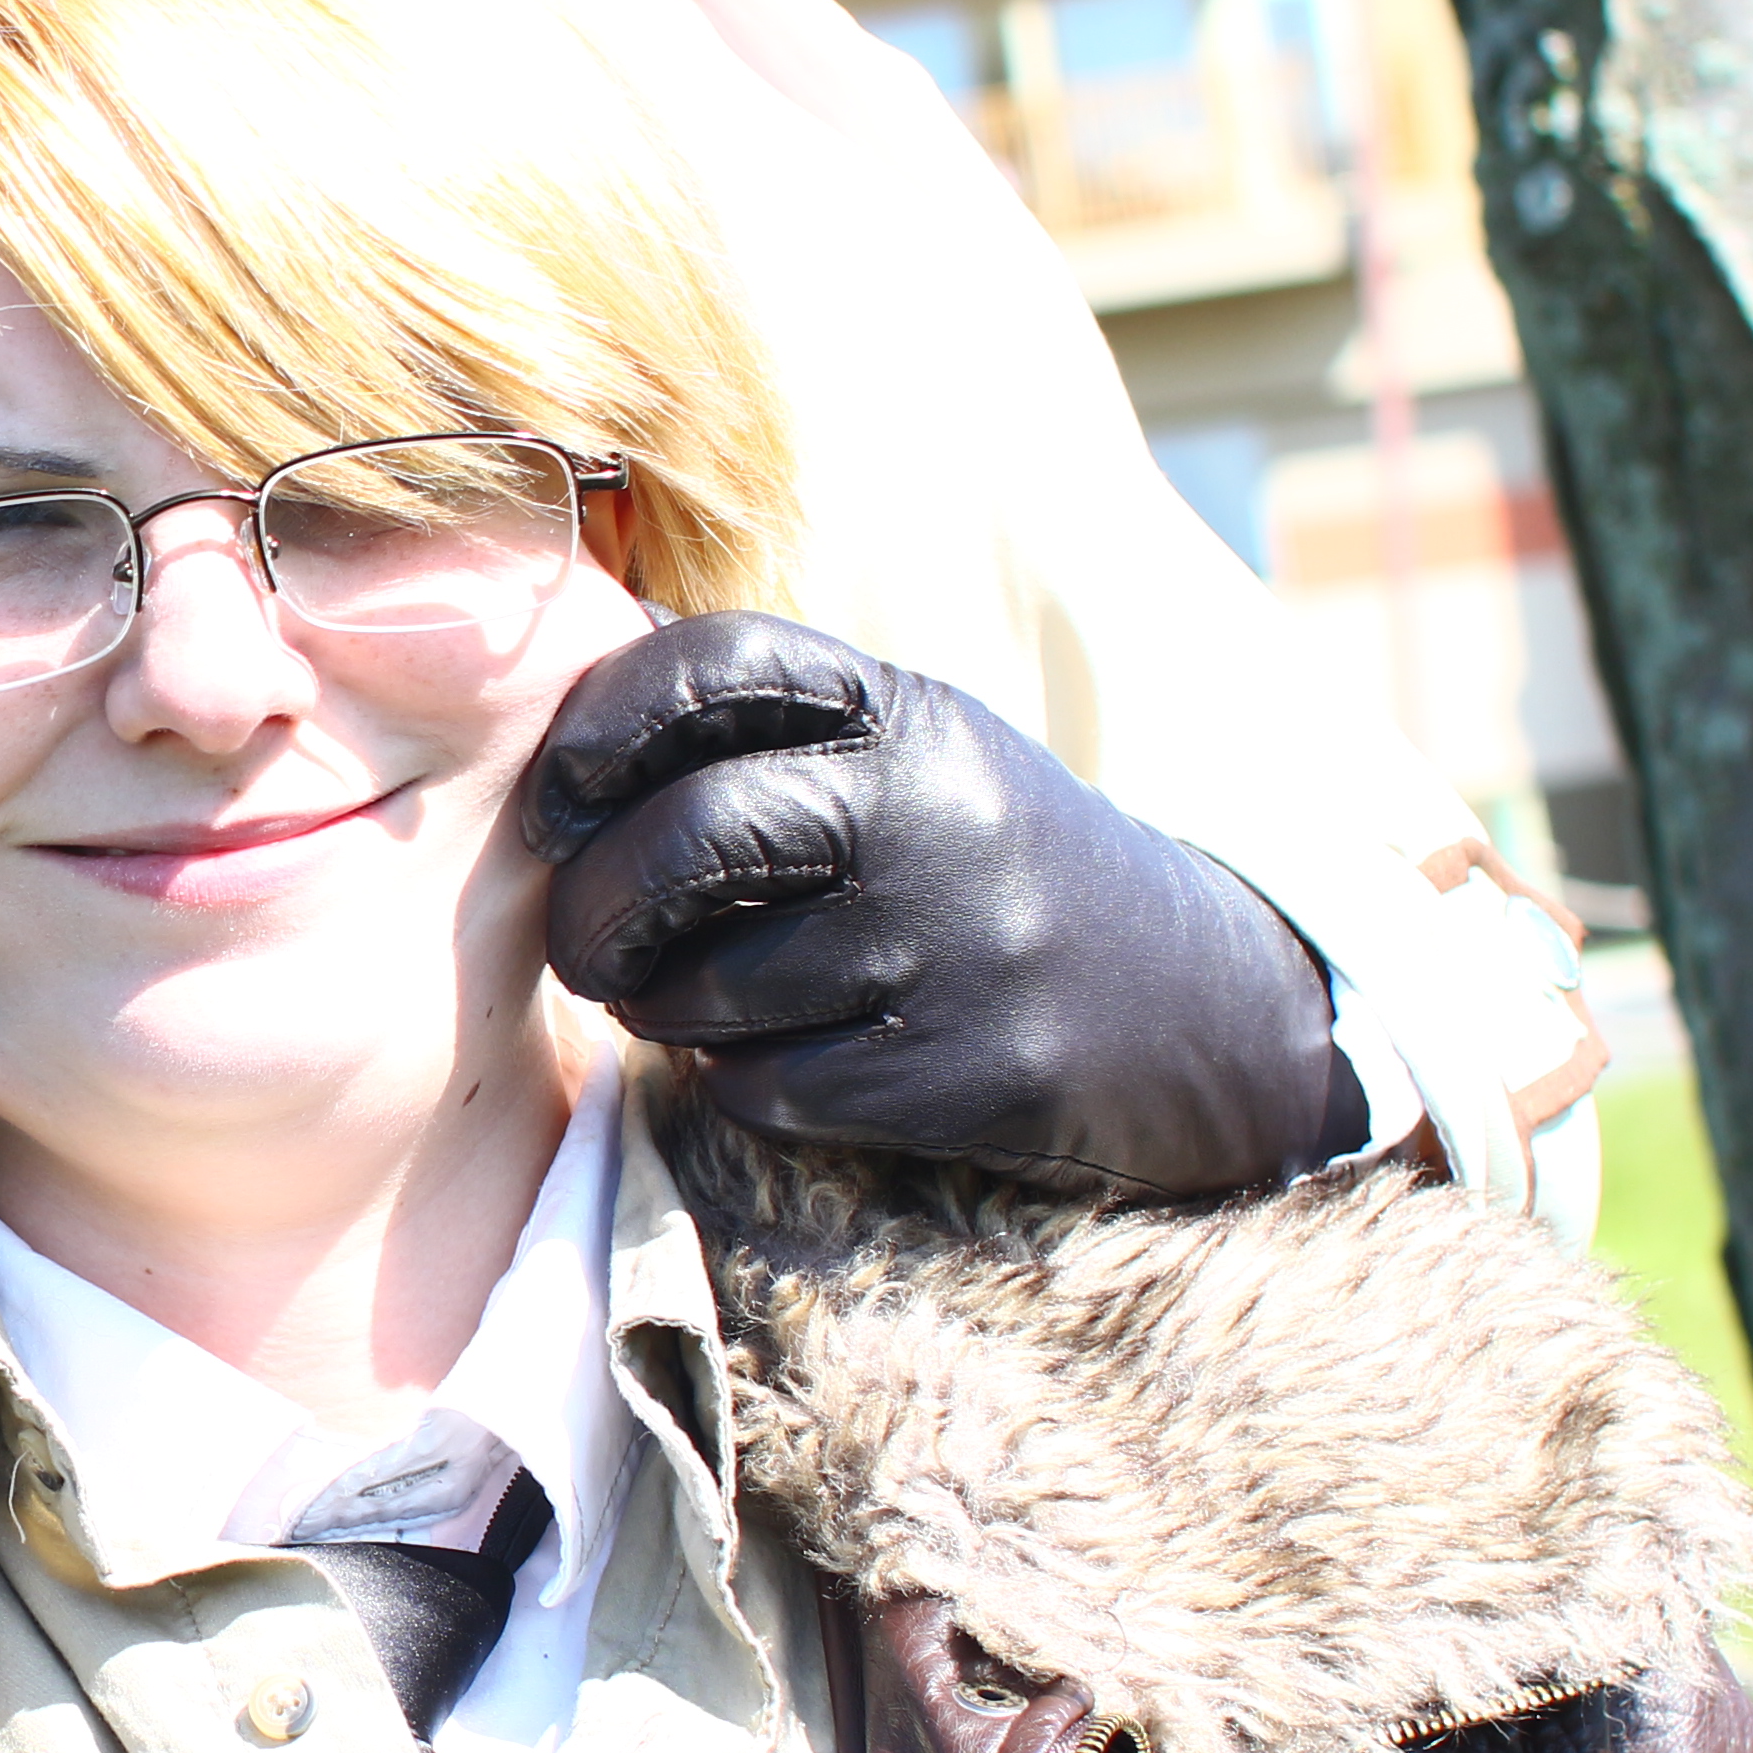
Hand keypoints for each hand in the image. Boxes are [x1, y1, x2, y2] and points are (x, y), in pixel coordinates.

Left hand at [530, 613, 1367, 1199]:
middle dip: (596, 908)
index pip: (715, 662)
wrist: (1196, 1006)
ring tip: (690, 1002)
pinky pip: (767, 1090)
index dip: (599, 726)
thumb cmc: (984, 872)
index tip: (556, 799)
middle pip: (690, 837)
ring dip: (660, 1010)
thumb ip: (760, 739)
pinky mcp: (969, 1072)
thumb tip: (559, 746)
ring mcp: (957, 943)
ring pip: (709, 986)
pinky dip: (737, 1085)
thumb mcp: (906, 757)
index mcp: (903, 710)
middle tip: (584, 947)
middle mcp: (934, 809)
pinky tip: (778, 1062)